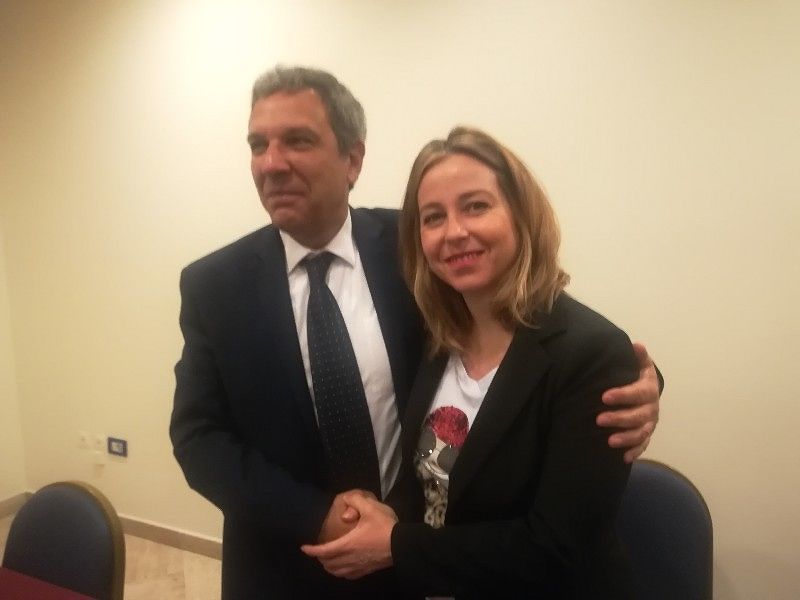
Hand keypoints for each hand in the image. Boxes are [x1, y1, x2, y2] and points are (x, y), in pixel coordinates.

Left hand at [302, 491, 397, 578]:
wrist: (403, 545)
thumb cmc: (385, 526)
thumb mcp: (371, 507)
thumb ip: (356, 500)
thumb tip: (346, 501)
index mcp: (347, 544)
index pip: (324, 551)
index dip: (312, 550)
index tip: (304, 547)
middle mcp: (350, 558)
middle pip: (328, 564)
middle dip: (320, 558)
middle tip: (318, 550)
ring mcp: (358, 567)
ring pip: (337, 572)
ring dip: (329, 566)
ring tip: (328, 559)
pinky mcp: (367, 571)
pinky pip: (348, 575)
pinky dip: (341, 572)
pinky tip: (344, 566)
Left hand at [597, 342, 660, 462]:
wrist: (647, 391)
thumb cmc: (636, 376)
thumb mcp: (639, 364)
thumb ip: (638, 356)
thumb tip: (636, 345)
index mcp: (649, 389)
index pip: (638, 392)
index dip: (623, 395)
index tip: (604, 396)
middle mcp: (652, 407)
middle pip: (638, 416)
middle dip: (619, 418)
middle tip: (599, 419)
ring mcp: (650, 423)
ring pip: (641, 433)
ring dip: (626, 438)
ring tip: (609, 441)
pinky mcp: (646, 434)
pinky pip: (643, 445)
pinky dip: (635, 451)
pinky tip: (623, 457)